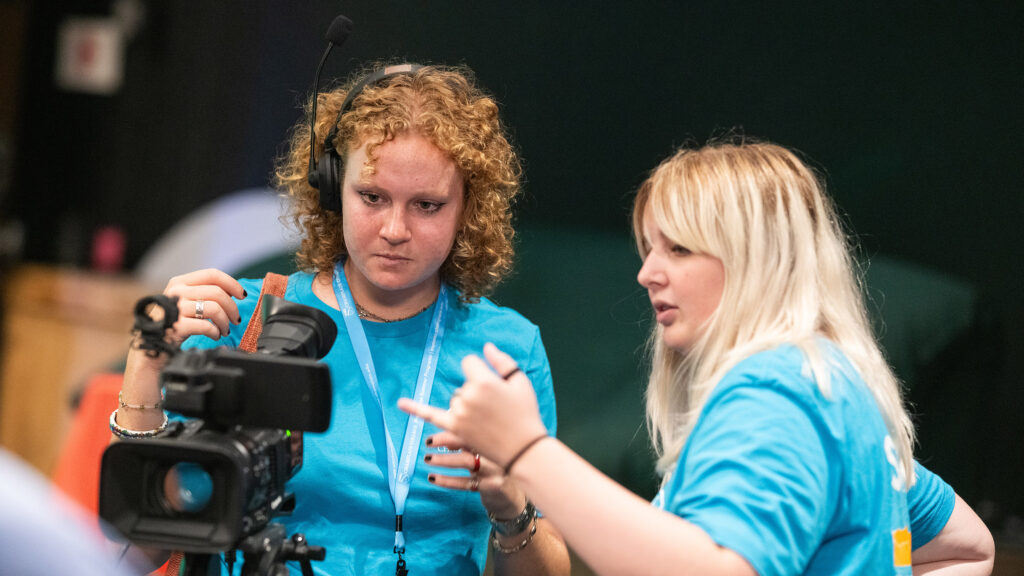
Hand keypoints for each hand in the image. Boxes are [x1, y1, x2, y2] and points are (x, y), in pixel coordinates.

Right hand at [125, 269, 245, 379]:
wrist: (151, 348)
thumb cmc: (172, 325)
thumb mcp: (184, 302)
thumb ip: (202, 294)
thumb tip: (232, 293)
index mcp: (180, 282)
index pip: (212, 274)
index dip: (231, 283)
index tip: (242, 295)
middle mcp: (176, 292)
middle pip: (217, 292)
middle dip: (232, 308)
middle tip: (235, 320)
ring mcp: (175, 308)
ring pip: (214, 308)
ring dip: (225, 322)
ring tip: (224, 330)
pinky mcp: (176, 326)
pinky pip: (207, 325)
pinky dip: (215, 332)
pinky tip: (215, 335)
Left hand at [398, 342, 548, 470]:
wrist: (523, 449)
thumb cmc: (525, 413)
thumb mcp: (520, 382)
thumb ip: (502, 361)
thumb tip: (485, 346)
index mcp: (484, 381)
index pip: (470, 363)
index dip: (481, 372)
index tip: (493, 385)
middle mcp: (468, 395)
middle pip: (463, 384)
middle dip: (476, 391)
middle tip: (496, 409)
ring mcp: (459, 413)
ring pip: (456, 399)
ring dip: (467, 405)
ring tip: (488, 420)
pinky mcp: (454, 428)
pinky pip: (431, 415)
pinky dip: (415, 408)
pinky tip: (400, 403)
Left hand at [424, 431, 527, 518]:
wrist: (514, 496)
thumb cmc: (494, 468)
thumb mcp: (485, 452)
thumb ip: (468, 441)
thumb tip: (445, 435)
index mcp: (496, 437)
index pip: (472, 426)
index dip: (453, 424)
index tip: (435, 422)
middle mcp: (497, 450)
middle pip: (469, 441)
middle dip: (445, 438)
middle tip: (428, 441)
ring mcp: (496, 469)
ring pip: (466, 461)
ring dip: (444, 459)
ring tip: (427, 458)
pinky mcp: (492, 486)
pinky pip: (465, 483)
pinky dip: (446, 480)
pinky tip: (433, 478)